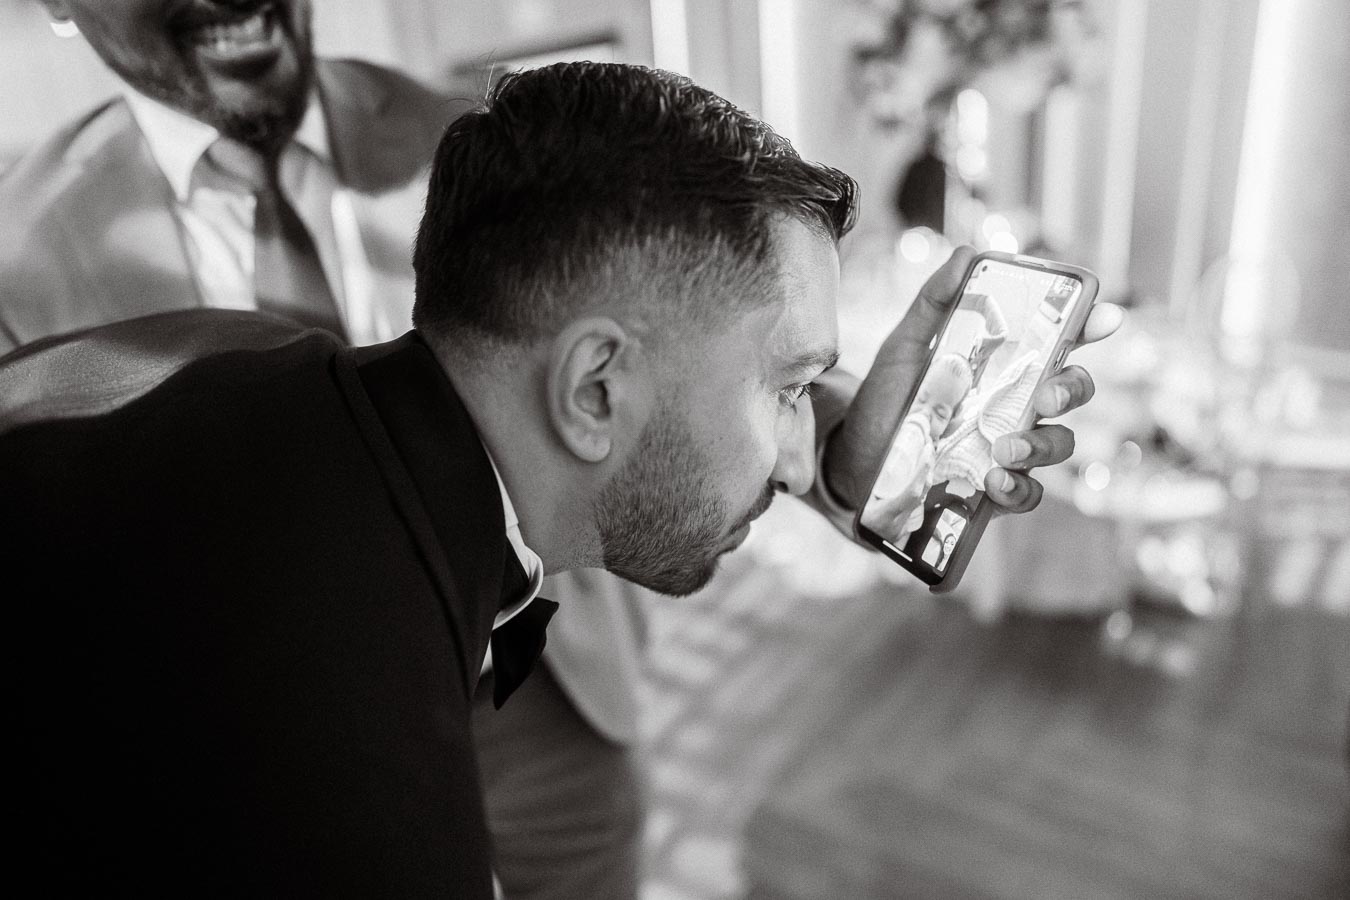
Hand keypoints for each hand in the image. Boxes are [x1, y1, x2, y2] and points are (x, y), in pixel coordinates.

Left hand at [822, 246, 1124, 514]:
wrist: (853, 460)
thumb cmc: (886, 400)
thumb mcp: (904, 346)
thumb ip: (935, 302)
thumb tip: (968, 253)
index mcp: (1003, 364)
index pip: (1060, 341)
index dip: (1090, 326)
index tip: (1104, 318)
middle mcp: (1015, 403)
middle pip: (1072, 391)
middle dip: (1072, 390)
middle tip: (1046, 396)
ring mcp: (1010, 447)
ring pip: (1058, 444)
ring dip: (1043, 446)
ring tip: (1005, 449)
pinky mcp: (994, 490)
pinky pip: (1029, 494)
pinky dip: (1020, 490)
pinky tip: (995, 482)